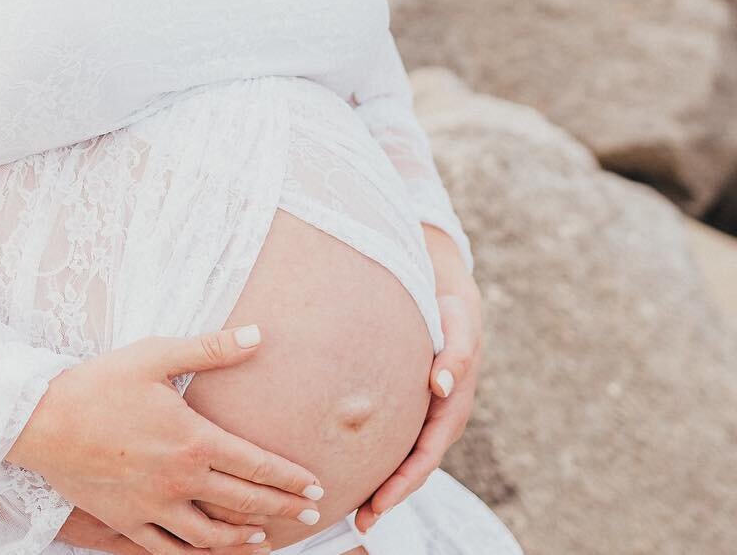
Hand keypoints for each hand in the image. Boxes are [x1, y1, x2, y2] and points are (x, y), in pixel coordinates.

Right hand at [9, 324, 318, 554]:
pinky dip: (196, 554)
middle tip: (309, 515)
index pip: (256, 464)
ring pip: (211, 537)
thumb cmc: (98, 383)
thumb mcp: (155, 355)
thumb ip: (210, 348)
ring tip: (265, 537)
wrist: (42, 420)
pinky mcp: (128, 523)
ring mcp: (154, 507)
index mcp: (192, 439)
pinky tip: (208, 551)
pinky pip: (170, 550)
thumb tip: (257, 335)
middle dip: (282, 509)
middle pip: (244, 503)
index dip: (290, 479)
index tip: (317, 487)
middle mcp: (180, 480)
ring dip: (244, 538)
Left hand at [355, 231, 480, 534]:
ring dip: (382, 484)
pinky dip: (379, 456)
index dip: (403, 483)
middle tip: (359, 523)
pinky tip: (353, 465)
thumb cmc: (451, 305)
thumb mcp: (459, 321)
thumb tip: (441, 385)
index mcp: (451, 405)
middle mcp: (438, 416)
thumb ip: (456, 352)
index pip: (425, 455)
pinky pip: (396, 436)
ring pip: (403, 456)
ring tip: (353, 511)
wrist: (448, 290)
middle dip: (388, 496)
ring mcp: (424, 411)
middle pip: (413, 467)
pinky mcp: (410, 401)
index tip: (377, 505)